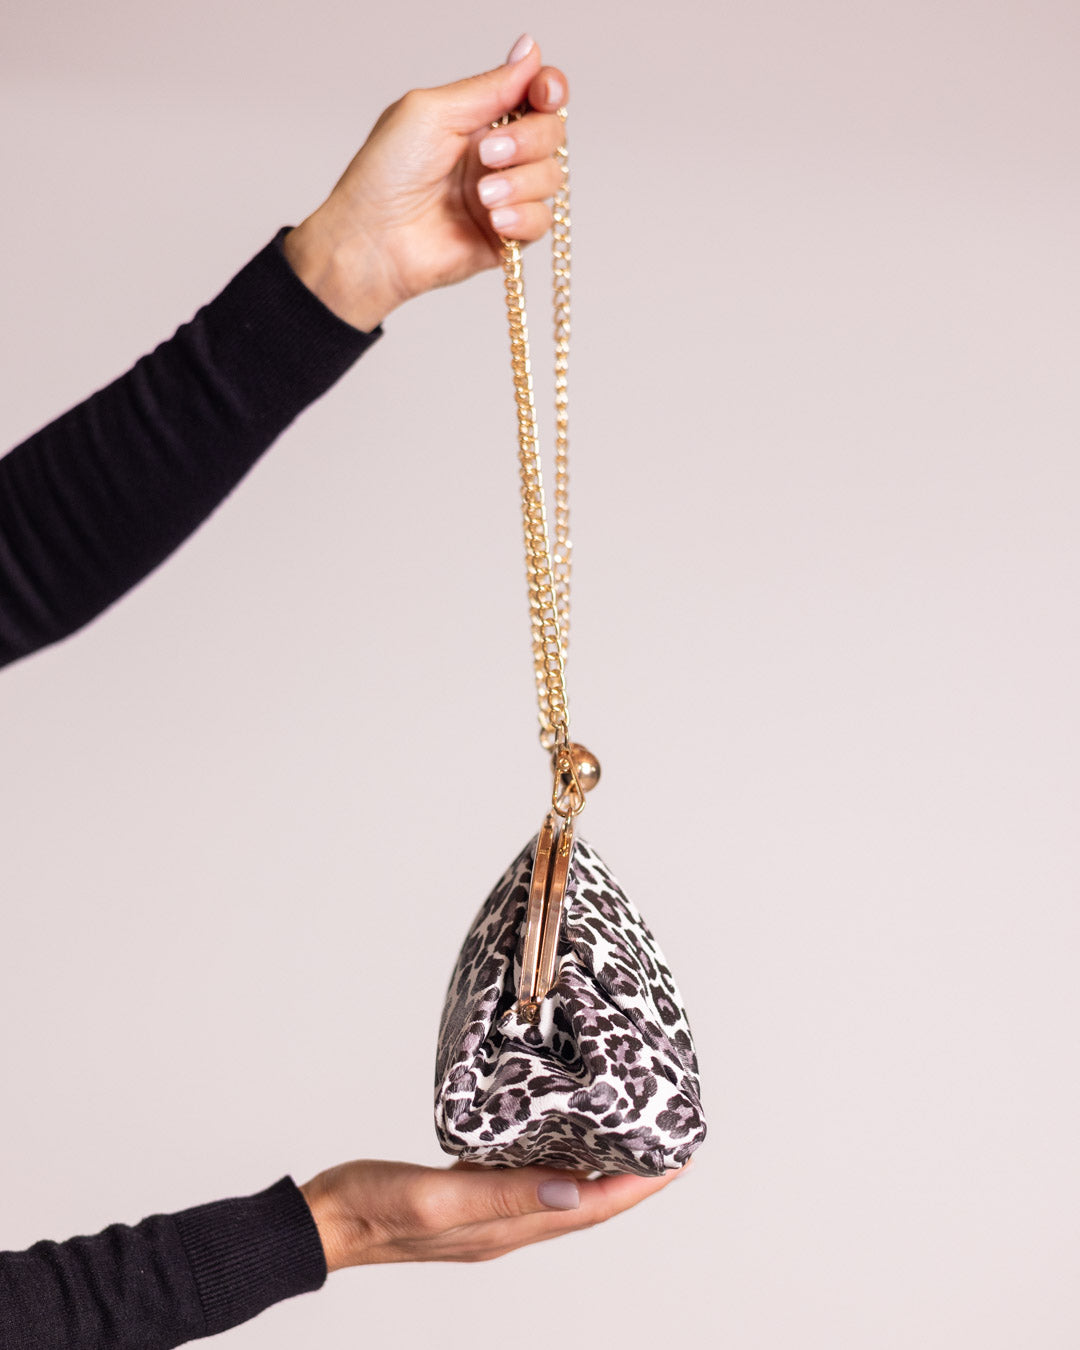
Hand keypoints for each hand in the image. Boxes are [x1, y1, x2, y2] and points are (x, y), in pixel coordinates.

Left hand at [282, 33, 568, 331]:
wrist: (372, 240)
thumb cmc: (385, 174)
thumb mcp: (433, 112)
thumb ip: (488, 87)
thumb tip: (530, 51)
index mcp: (479, 118)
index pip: (535, 95)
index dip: (549, 89)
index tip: (544, 92)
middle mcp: (497, 154)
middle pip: (551, 134)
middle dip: (530, 140)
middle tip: (489, 154)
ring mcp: (504, 195)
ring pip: (551, 177)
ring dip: (522, 183)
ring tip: (483, 195)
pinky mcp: (507, 236)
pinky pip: (542, 222)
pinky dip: (523, 217)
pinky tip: (493, 220)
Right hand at [299, 1157, 690, 1268]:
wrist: (322, 1221)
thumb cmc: (370, 1207)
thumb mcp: (436, 1198)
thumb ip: (502, 1195)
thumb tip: (573, 1194)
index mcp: (503, 1228)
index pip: (589, 1210)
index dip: (637, 1187)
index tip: (676, 1160)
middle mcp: (504, 1226)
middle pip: (585, 1205)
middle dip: (630, 1179)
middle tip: (665, 1144)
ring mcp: (486, 1215)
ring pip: (560, 1194)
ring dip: (597, 1171)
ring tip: (627, 1139)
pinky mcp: (467, 1198)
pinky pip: (527, 1182)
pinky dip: (555, 1163)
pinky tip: (557, 1139)